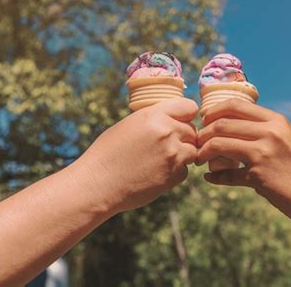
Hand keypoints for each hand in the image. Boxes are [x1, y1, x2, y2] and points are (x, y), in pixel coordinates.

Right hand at [70, 98, 197, 213]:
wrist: (97, 183)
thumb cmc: (107, 153)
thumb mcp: (129, 125)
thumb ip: (154, 119)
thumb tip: (174, 118)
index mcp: (154, 115)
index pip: (189, 107)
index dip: (186, 115)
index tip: (181, 121)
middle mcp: (167, 132)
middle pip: (192, 130)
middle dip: (183, 137)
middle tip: (166, 145)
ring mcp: (173, 154)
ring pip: (192, 150)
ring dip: (182, 155)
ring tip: (160, 159)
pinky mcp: (174, 176)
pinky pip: (185, 170)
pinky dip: (175, 172)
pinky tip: (156, 172)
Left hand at [197, 99, 290, 226]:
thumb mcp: (285, 142)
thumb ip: (262, 133)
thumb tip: (230, 131)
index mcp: (276, 120)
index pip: (235, 104)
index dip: (213, 111)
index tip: (203, 121)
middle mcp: (270, 131)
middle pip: (222, 123)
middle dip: (203, 133)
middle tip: (196, 142)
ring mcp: (264, 152)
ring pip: (219, 143)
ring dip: (203, 152)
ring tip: (199, 159)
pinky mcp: (259, 175)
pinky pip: (227, 174)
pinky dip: (215, 176)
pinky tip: (210, 178)